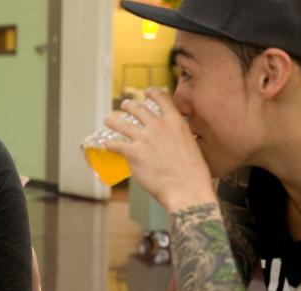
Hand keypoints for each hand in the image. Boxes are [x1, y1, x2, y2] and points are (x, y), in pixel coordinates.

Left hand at [104, 88, 215, 212]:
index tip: (148, 91)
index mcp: (175, 122)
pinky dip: (110, 144)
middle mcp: (158, 126)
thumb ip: (180, 137)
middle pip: (138, 108)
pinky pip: (116, 145)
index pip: (162, 98)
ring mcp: (143, 138)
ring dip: (113, 120)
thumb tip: (174, 139)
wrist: (186, 189)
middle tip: (125, 105)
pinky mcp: (132, 153)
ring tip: (108, 120)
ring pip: (121, 124)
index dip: (153, 93)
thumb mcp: (192, 145)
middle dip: (129, 105)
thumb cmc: (193, 174)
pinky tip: (106, 145)